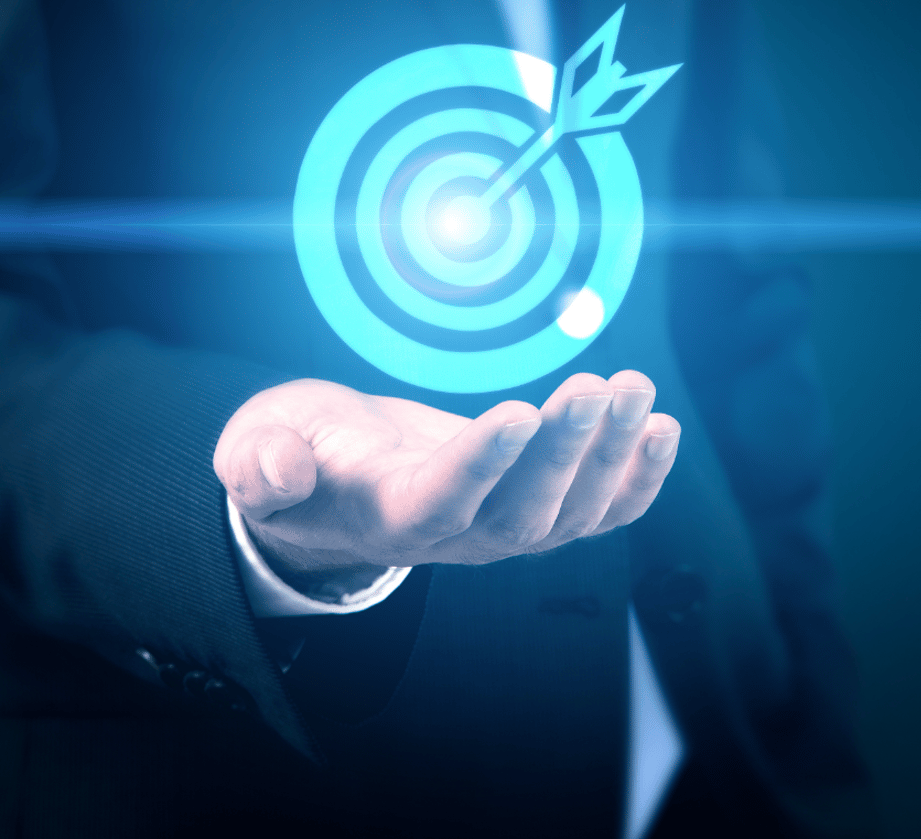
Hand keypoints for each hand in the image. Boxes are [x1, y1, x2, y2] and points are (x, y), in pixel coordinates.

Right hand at [213, 372, 679, 581]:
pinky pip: (603, 511)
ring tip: (634, 387)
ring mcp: (507, 530)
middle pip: (524, 509)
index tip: (520, 411)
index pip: (442, 500)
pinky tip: (662, 428)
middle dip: (567, 449)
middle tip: (597, 385)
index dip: (484, 463)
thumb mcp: (258, 447)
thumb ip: (260, 464)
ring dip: (612, 451)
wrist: (340, 476)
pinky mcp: (541, 512)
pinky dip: (639, 477)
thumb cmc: (302, 451)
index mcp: (389, 516)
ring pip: (573, 510)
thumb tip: (275, 475)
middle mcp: (459, 536)